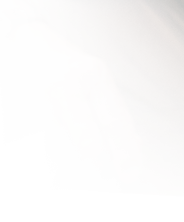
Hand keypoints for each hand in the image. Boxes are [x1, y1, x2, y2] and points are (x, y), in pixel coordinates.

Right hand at [0, 22, 141, 181]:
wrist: (20, 47)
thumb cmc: (66, 68)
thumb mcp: (96, 77)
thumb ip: (114, 112)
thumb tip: (132, 150)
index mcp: (93, 75)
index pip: (115, 122)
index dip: (126, 153)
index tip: (132, 174)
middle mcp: (63, 87)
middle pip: (90, 147)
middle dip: (99, 161)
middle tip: (99, 159)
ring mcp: (33, 103)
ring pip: (62, 158)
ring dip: (70, 156)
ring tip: (67, 136)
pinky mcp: (8, 117)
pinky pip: (34, 157)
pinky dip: (43, 154)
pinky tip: (44, 133)